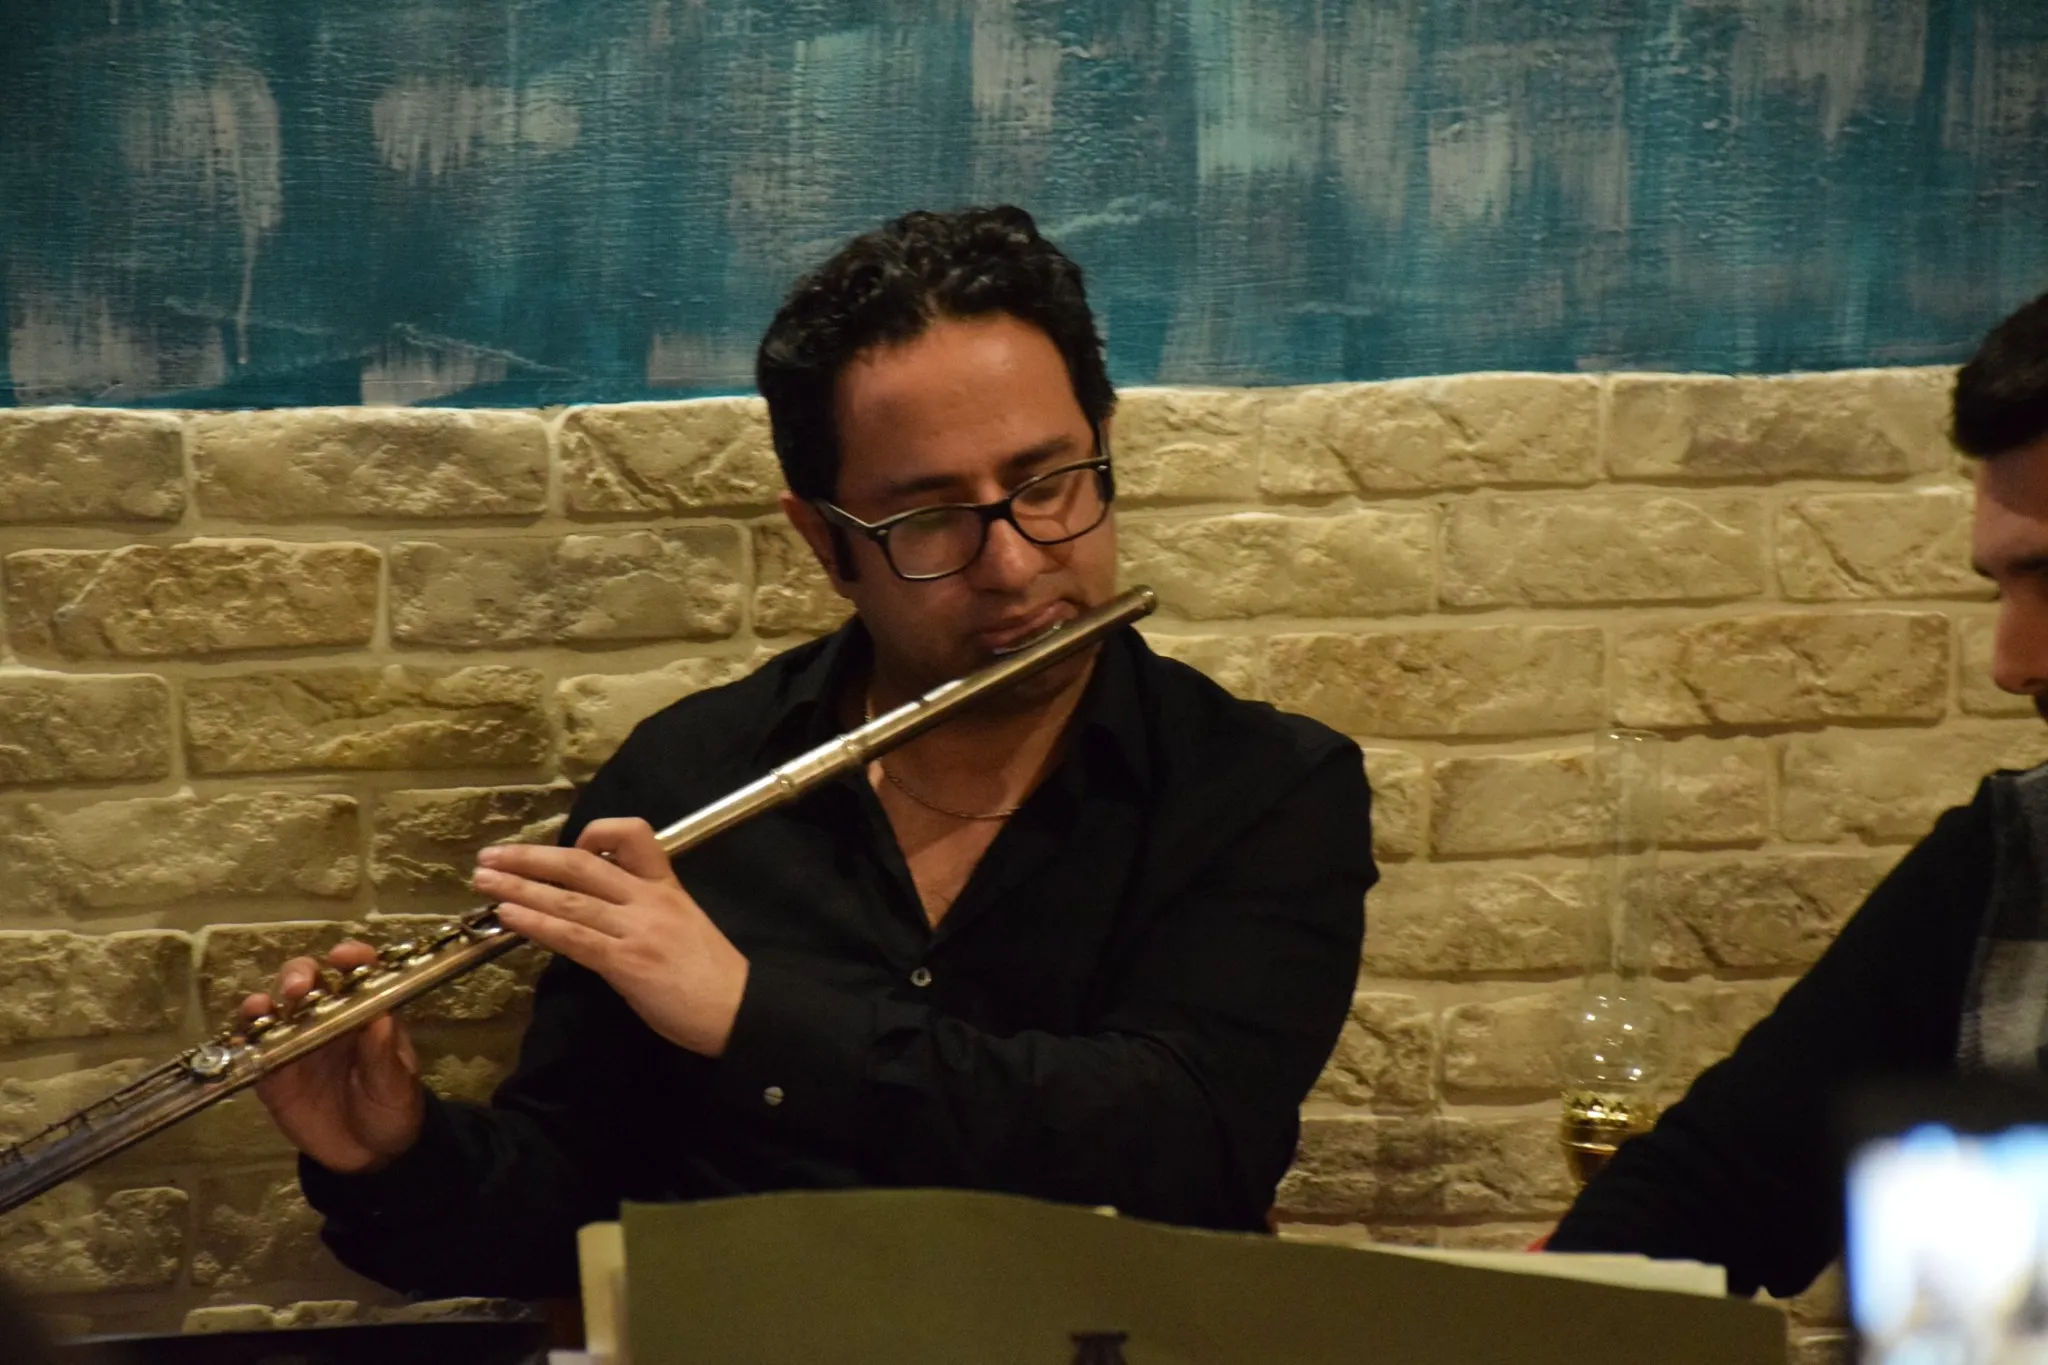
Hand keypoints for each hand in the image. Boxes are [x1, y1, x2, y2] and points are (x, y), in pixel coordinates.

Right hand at [246, 940, 425, 1174]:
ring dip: (264, 1003)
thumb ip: (384, 1055)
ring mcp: (296, 1042)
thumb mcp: (395, 1085)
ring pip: (274, 1009)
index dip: (351, 957)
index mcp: (365, 1012)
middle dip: (299, 975)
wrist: (370, 1156)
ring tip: (262, 1010)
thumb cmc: (391, 1108)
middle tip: (299, 989)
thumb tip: (381, 1019)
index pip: (359, 971)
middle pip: (307, 980)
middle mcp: (328, 1017)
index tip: (343, 957)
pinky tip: (243, 1041)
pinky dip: (245, 1041)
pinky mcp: (273, 1074)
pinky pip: (254, 1051)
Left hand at [474, 818, 749, 1057]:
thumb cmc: (714, 977)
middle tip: (490, 855)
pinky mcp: (627, 962)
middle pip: (582, 863)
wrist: (743, 1010)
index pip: (632, 835)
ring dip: (519, 886)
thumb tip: (598, 913)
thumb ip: (643, 914)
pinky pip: (574, 936)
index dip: (594, 833)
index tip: (568, 846)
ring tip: (484, 880)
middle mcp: (650, 899)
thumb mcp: (684, 927)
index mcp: (667, 886)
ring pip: (569, 898)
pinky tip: (509, 916)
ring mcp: (638, 929)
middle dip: (530, 858)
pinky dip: (537, 923)